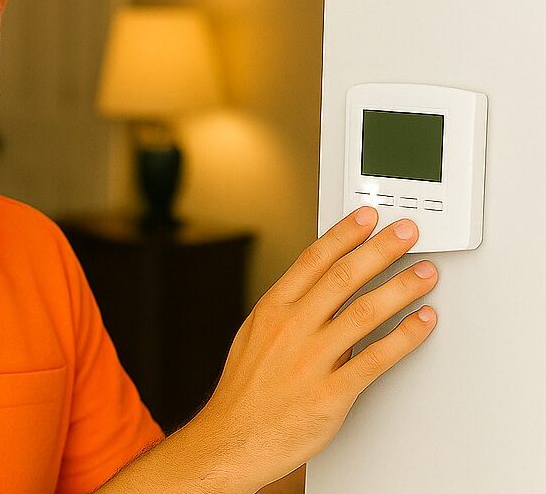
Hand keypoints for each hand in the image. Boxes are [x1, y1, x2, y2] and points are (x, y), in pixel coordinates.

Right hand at [190, 206, 437, 492]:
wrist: (233, 439)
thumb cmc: (244, 391)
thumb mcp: (254, 335)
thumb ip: (288, 310)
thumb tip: (318, 287)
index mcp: (272, 310)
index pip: (312, 259)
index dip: (344, 234)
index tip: (367, 217)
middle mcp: (291, 328)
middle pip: (343, 277)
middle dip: (381, 249)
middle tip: (407, 233)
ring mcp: (311, 360)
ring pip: (363, 312)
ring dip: (400, 288)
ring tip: (424, 274)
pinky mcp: (331, 393)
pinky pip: (376, 359)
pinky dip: (404, 337)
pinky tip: (421, 323)